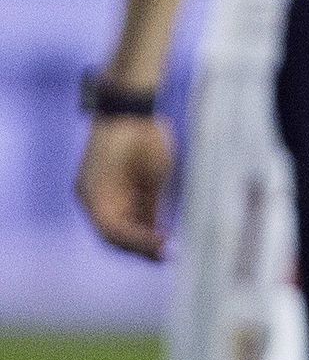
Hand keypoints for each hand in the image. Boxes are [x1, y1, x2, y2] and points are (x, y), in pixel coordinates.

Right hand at [75, 113, 175, 260]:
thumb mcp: (153, 175)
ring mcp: (95, 191)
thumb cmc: (142, 136)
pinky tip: (157, 229)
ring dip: (137, 235)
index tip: (163, 249)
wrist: (129, 105)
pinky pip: (118, 210)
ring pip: (114, 224)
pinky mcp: (105, 185)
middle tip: (166, 254)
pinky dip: (135, 220)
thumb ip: (151, 207)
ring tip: (165, 246)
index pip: (113, 231)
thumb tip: (158, 235)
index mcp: (95, 194)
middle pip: (111, 232)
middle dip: (138, 245)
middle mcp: (90, 197)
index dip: (138, 244)